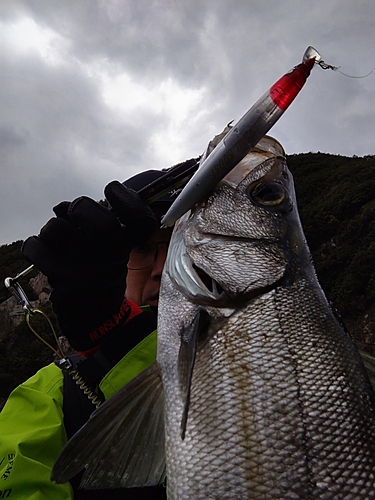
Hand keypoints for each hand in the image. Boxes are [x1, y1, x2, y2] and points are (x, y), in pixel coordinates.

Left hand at [22, 182, 155, 351]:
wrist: (97, 317)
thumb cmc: (100, 273)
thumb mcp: (111, 248)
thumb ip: (95, 222)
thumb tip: (61, 207)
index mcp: (127, 245)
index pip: (140, 219)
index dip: (127, 199)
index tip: (112, 188)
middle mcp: (113, 255)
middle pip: (85, 211)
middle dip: (74, 207)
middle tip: (73, 218)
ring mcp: (89, 268)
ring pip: (54, 227)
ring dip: (51, 231)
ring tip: (58, 243)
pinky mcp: (66, 281)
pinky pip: (37, 247)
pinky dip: (35, 247)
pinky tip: (45, 254)